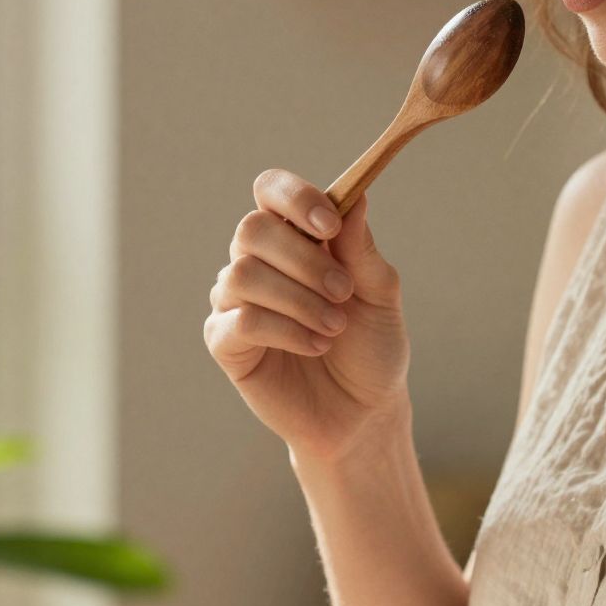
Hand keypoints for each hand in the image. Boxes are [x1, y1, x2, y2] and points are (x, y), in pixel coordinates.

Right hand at [204, 169, 410, 460]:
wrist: (362, 414)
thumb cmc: (370, 351)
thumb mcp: (380, 295)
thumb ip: (362, 249)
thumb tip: (357, 197)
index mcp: (294, 239)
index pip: (270, 191)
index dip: (294, 198)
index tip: (330, 225)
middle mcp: (257, 263)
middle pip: (252, 229)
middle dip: (303, 258)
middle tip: (343, 292)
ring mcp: (235, 302)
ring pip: (243, 274)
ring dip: (298, 300)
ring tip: (334, 328)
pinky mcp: (226, 343)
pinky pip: (242, 321)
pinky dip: (285, 331)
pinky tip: (316, 347)